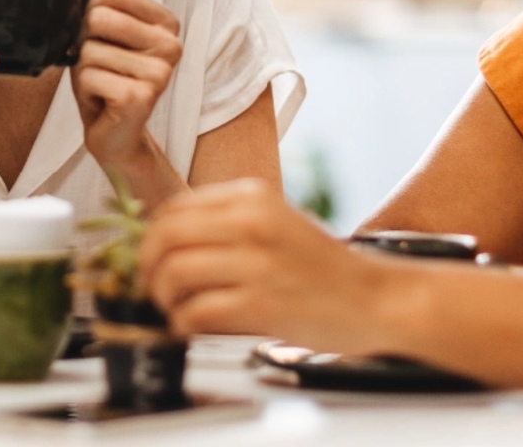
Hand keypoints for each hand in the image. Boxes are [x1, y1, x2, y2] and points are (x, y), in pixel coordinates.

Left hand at [70, 0, 183, 168]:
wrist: (115, 134)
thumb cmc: (107, 78)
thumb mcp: (99, 31)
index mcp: (167, 23)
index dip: (90, 13)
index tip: (101, 39)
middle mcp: (172, 45)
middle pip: (98, 19)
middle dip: (83, 44)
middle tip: (99, 65)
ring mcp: (160, 73)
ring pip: (88, 51)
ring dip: (83, 71)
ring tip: (102, 85)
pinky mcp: (142, 97)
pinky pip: (89, 77)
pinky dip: (85, 91)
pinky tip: (103, 101)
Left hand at [140, 179, 387, 353]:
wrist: (376, 298)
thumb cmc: (326, 268)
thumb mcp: (278, 222)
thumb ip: (230, 222)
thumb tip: (170, 239)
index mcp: (253, 197)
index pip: (173, 207)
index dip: (149, 236)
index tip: (149, 257)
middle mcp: (252, 222)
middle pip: (164, 236)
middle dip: (146, 266)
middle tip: (150, 285)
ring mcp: (256, 263)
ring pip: (174, 272)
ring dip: (162, 297)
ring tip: (173, 308)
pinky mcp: (261, 304)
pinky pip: (196, 311)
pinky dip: (182, 323)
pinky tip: (191, 326)